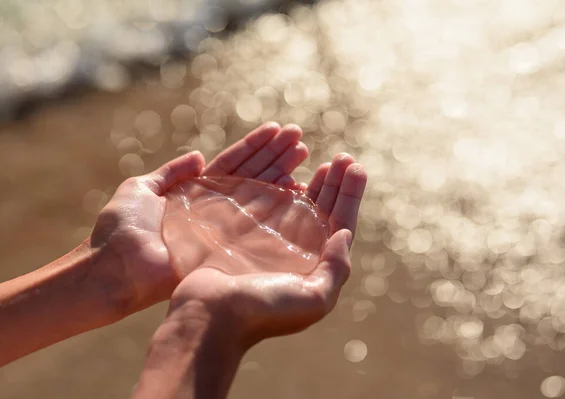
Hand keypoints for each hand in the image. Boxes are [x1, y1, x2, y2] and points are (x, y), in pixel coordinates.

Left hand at [89, 122, 307, 314]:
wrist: (114, 268)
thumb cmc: (121, 228)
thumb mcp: (141, 189)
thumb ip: (170, 173)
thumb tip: (199, 155)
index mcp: (196, 192)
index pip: (233, 163)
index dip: (255, 146)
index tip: (277, 129)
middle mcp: (215, 209)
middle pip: (252, 175)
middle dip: (276, 155)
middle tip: (299, 136)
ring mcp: (224, 228)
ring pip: (259, 194)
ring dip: (282, 172)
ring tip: (303, 152)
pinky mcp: (227, 248)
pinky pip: (257, 224)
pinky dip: (277, 207)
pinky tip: (297, 190)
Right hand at [167, 153, 365, 345]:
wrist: (208, 315)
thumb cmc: (262, 310)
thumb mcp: (314, 297)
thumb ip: (336, 268)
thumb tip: (345, 234)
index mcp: (316, 267)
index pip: (341, 225)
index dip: (350, 196)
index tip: (356, 167)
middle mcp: (297, 254)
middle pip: (323, 211)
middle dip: (335, 183)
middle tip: (343, 157)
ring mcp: (271, 243)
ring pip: (299, 205)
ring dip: (313, 182)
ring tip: (324, 160)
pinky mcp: (246, 235)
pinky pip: (269, 205)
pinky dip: (281, 187)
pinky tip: (290, 174)